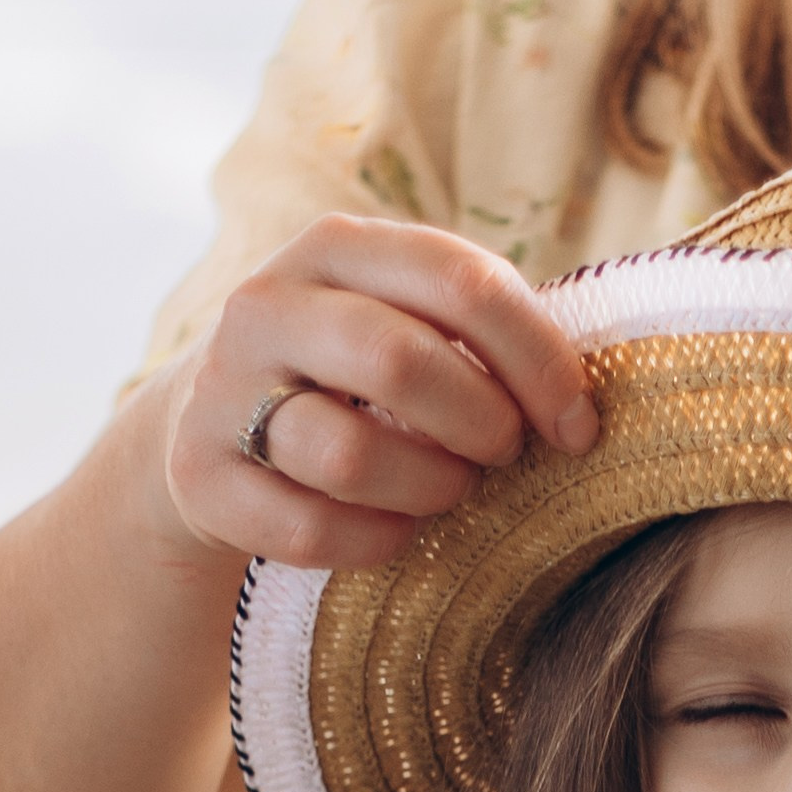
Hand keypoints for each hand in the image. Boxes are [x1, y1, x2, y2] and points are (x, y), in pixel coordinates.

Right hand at [155, 214, 599, 571]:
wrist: (209, 427)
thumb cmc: (355, 379)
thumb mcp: (413, 324)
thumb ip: (488, 333)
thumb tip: (591, 396)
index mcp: (339, 247)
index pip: (460, 282)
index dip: (538, 361)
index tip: (579, 428)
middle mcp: (269, 303)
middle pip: (398, 360)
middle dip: (478, 426)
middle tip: (502, 457)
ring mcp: (223, 390)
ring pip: (348, 453)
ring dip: (428, 490)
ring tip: (447, 493)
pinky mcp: (200, 478)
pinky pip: (309, 529)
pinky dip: (374, 544)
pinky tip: (396, 534)